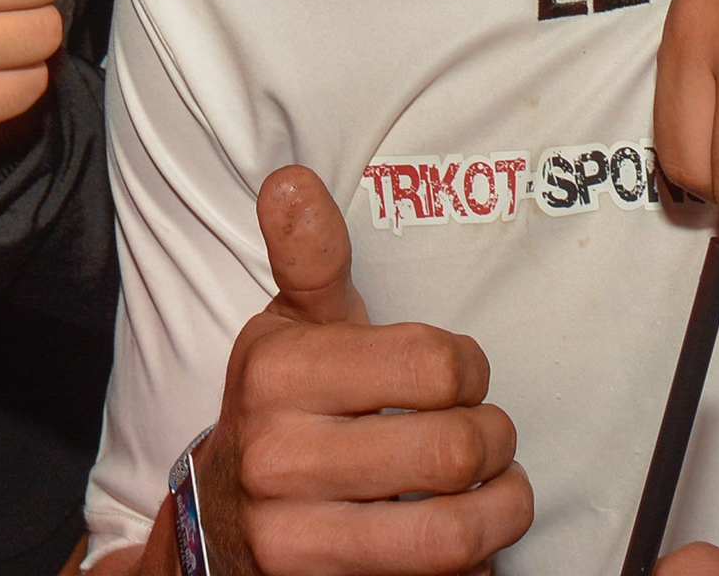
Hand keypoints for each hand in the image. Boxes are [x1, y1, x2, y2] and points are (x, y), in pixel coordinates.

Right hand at [200, 165, 529, 573]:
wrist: (217, 531)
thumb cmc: (280, 414)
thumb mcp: (289, 330)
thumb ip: (308, 257)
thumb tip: (290, 181)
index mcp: (278, 373)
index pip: (436, 363)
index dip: (468, 368)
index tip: (456, 376)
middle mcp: (279, 458)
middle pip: (456, 449)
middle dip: (494, 440)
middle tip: (482, 436)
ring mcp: (298, 540)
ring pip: (458, 534)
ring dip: (501, 510)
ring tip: (492, 491)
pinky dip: (470, 564)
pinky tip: (454, 540)